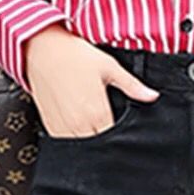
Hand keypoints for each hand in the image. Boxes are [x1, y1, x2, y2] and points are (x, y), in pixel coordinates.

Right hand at [25, 23, 159, 137]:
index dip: (124, 139)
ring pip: (83, 147)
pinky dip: (75, 140)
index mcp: (97, 112)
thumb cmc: (74, 54)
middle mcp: (79, 123)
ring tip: (96, 127)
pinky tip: (81, 127)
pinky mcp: (50, 124)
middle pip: (101, 146)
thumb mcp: (109, 66)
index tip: (128, 133)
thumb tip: (153, 96)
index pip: (116, 139)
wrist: (41, 46)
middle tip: (112, 129)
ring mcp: (63, 126)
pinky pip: (66, 142)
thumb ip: (132, 86)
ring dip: (92, 143)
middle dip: (109, 142)